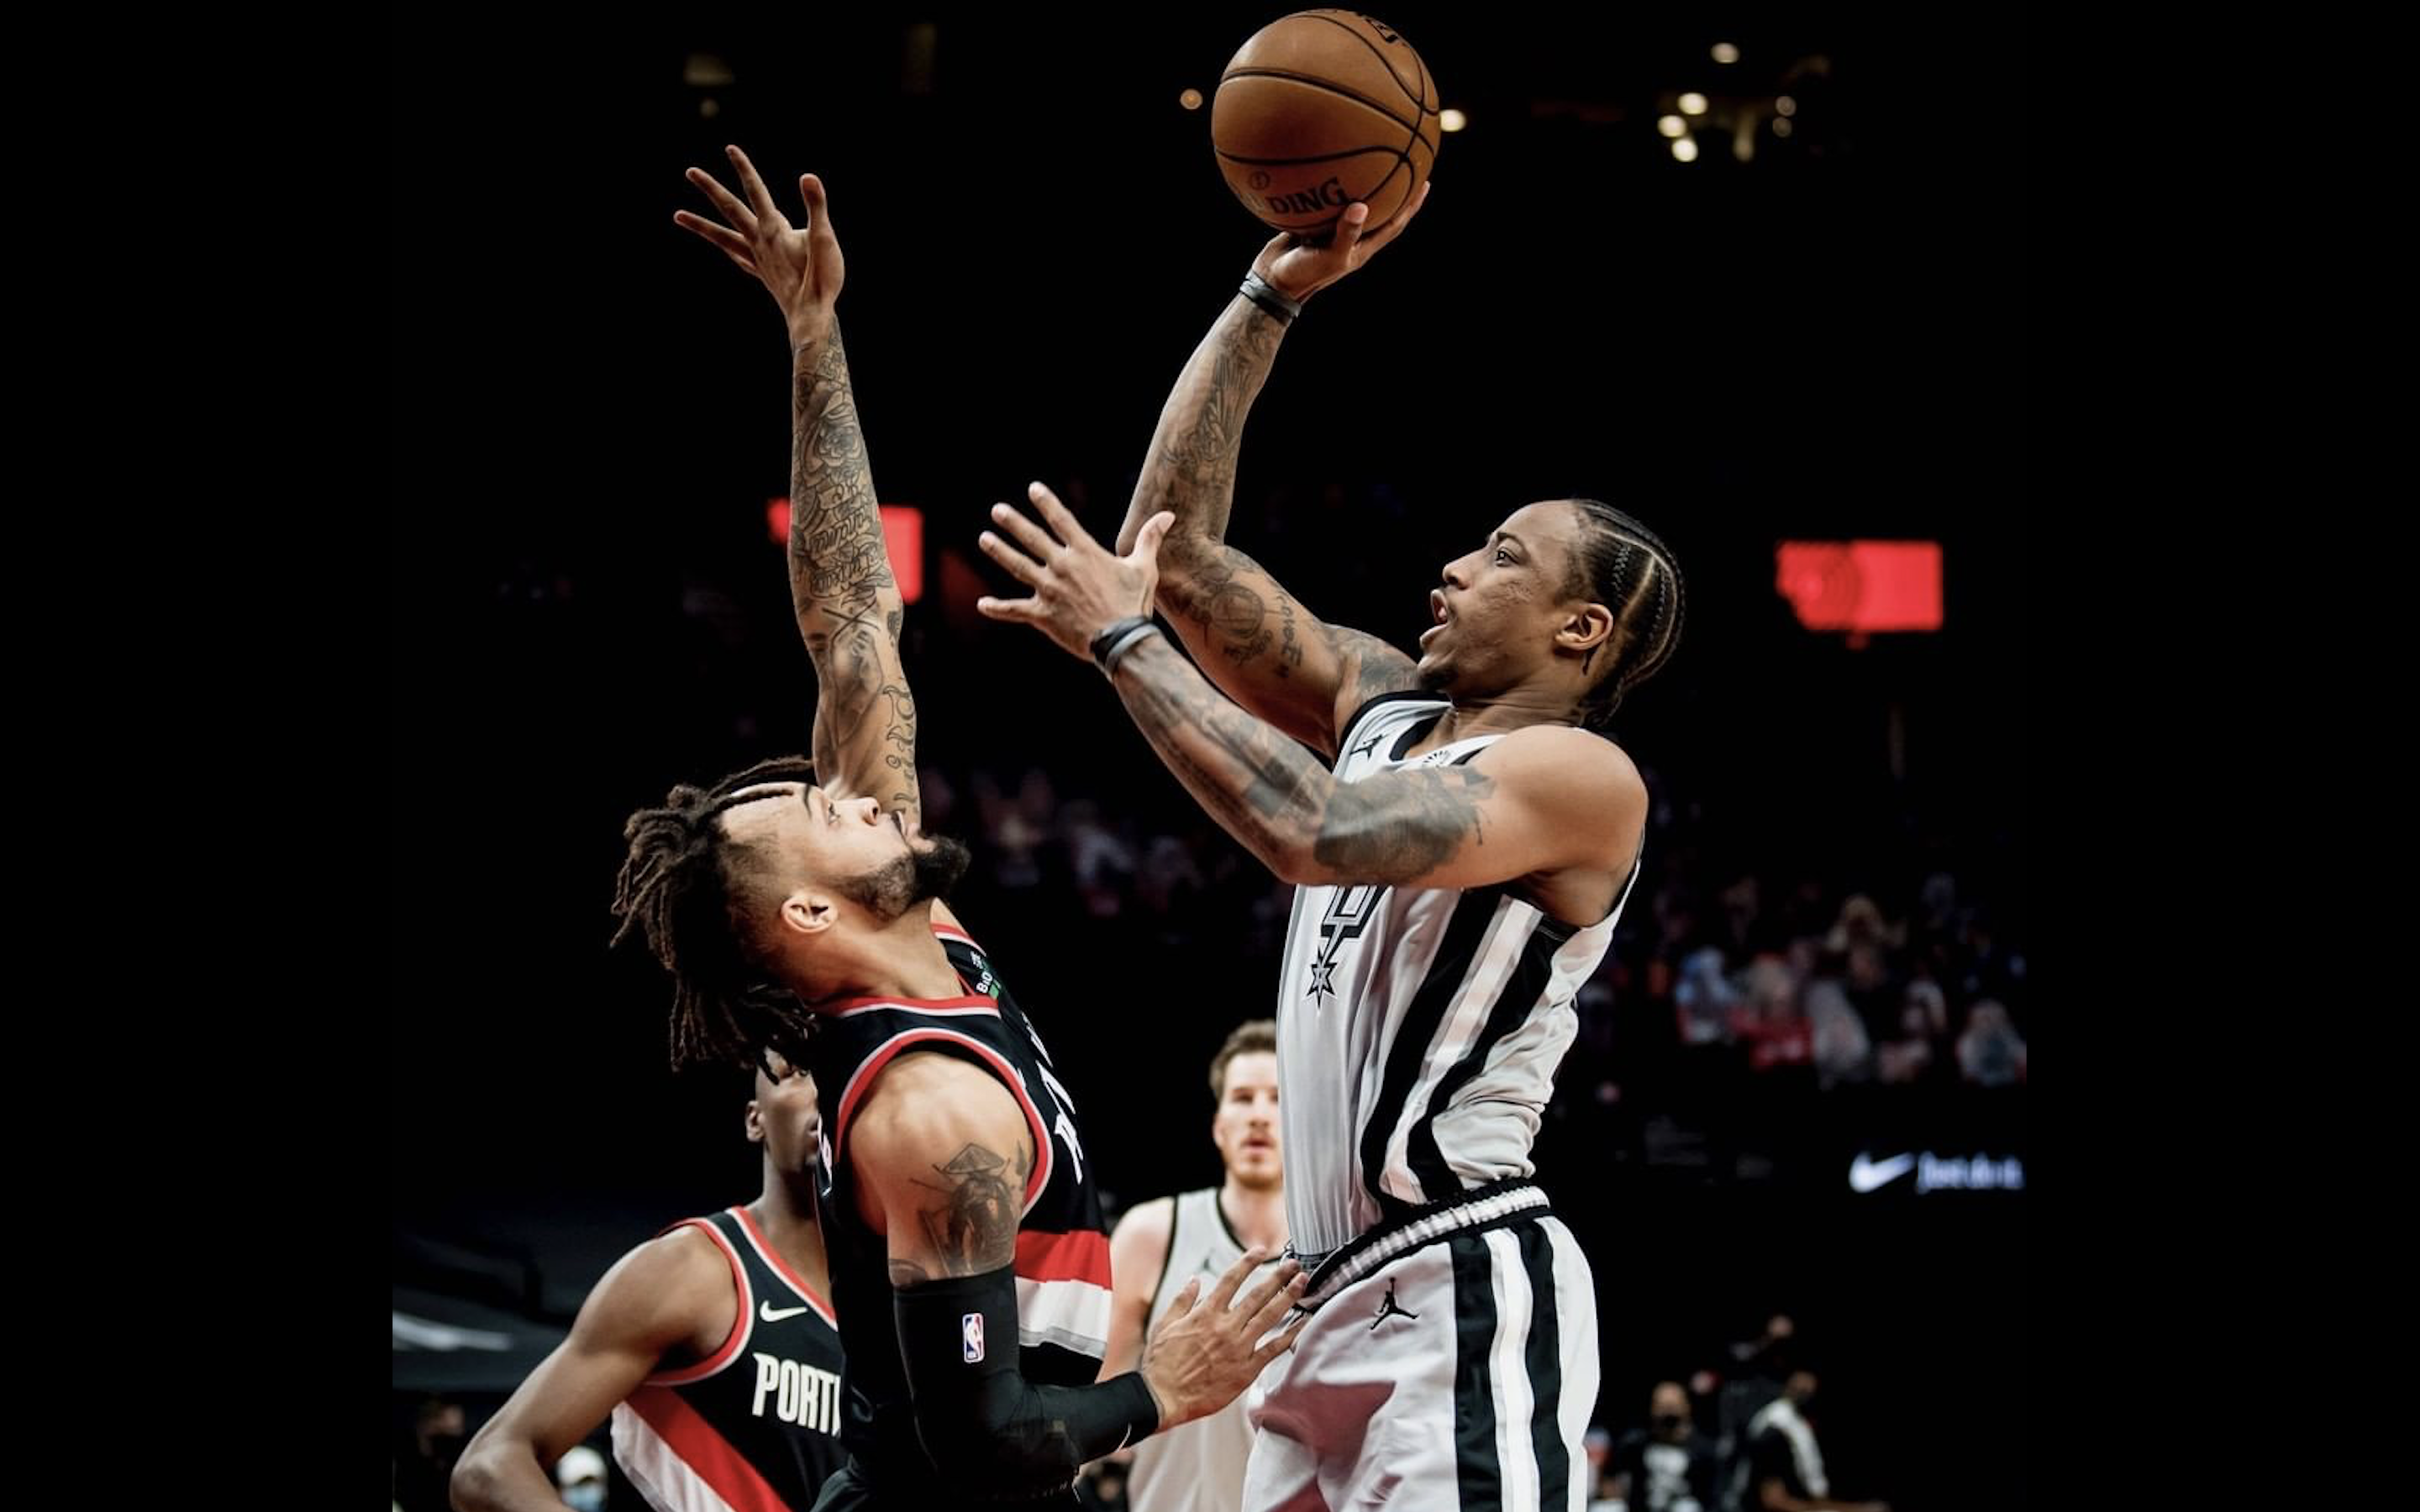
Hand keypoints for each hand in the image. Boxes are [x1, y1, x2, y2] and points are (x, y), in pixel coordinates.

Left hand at [673, 145, 844, 350]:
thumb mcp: (825, 238)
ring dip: (700, 224)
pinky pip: (736, 256)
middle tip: (690, 171)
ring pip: (722, 236)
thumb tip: (808, 176)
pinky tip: (723, 248)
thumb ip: (816, 205)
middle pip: (730, 209)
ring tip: (678, 215)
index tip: (730, 148)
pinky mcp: (762, 274)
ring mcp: (756, 259)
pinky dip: (725, 248)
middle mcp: (759, 242)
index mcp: (773, 229)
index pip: (756, 191)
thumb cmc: (821, 279)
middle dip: (711, 188)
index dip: (744, 168)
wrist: (811, 316)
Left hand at [975, 483, 1174, 659]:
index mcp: (1085, 553)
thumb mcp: (1144, 568)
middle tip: (997, 511)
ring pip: (1018, 566)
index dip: (1046, 503)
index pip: (1061, 520)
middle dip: (1013, 523)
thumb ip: (1149, 539)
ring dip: (1000, 551)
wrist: (1122, 641)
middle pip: (1032, 539)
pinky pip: (1015, 610)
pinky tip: (982, 604)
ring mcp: (1049, 590)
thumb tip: (1167, 515)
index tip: (1033, 489)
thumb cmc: (1134, 604)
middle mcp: (1062, 567)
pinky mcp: (1042, 615)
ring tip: (985, 539)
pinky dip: (998, 608)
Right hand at [1135, 1249, 1306, 1429]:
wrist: (1165, 1397)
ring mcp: (1238, 1348)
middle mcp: (1226, 1327)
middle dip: (1278, 1276)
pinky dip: (1290, 1335)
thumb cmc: (1162, 1365)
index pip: (1232, 1279)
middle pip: (1258, 1294)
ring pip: (1269, 1316)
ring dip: (1288, 1297)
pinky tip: (1302, 1324)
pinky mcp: (1246, 1370)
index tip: (1261, 1251)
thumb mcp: (1165, 1325)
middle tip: (1293, 1265)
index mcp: (1206, 1314)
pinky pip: (1273, 1349)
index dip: (1248, 1262)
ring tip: (1302, 1283)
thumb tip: (1194, 1280)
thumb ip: (1182, 1300)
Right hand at [1252, 179, 1430, 302]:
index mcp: (1362, 247)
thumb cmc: (1304, 274)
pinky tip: (1328, 164)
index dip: (1411, 205)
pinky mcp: (1311, 223)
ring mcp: (1331, 229)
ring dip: (1364, 184)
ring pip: (1353, 203)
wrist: (1271, 280)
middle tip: (1406, 163)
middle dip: (1395, 191)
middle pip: (1380, 211)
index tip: (1425, 182)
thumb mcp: (1329, 256)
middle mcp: (1350, 236)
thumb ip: (1346, 233)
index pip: (1395, 223)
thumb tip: (1362, 206)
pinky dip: (1329, 185)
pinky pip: (1325, 201)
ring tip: (1372, 159)